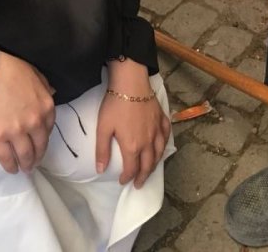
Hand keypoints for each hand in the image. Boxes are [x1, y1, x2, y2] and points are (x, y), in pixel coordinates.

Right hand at [0, 51, 55, 173]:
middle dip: (37, 156)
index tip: (40, 144)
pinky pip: (6, 157)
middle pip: (39, 145)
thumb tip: (52, 93)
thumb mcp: (36, 74)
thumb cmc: (10, 69)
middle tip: (34, 163)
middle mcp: (35, 122)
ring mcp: (17, 132)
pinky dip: (10, 166)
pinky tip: (11, 170)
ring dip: (26, 164)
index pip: (49, 129)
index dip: (44, 139)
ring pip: (25, 155)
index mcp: (46, 107)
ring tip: (25, 169)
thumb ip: (45, 86)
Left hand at [97, 58, 170, 188]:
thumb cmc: (115, 105)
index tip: (123, 181)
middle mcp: (148, 142)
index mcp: (132, 146)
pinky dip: (164, 144)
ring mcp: (157, 130)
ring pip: (159, 152)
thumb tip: (100, 170)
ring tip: (150, 170)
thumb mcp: (103, 128)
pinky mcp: (162, 118)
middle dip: (143, 176)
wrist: (131, 83)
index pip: (131, 168)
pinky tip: (162, 146)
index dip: (127, 177)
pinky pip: (166, 136)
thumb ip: (102, 150)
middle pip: (148, 164)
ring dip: (155, 164)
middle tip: (138, 184)